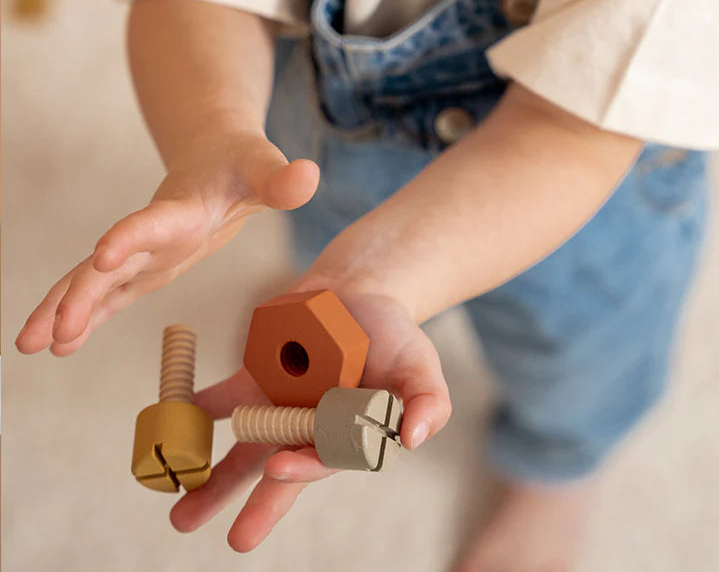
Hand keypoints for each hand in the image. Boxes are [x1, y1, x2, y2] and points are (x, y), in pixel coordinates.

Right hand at [15, 129, 318, 356]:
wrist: (218, 156)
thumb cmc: (242, 164)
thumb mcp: (266, 170)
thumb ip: (281, 179)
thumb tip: (308, 175)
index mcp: (182, 209)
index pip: (153, 223)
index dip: (130, 238)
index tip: (103, 257)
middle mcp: (154, 233)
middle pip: (109, 264)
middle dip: (79, 296)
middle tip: (51, 334)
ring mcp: (145, 252)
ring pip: (93, 281)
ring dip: (63, 310)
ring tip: (30, 345)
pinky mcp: (146, 267)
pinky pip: (108, 295)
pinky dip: (84, 316)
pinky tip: (59, 345)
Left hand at [170, 285, 450, 551]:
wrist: (360, 293)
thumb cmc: (395, 336)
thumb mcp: (421, 366)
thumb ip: (427, 402)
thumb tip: (412, 439)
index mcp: (346, 435)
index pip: (324, 461)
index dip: (301, 469)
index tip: (280, 469)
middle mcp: (308, 429)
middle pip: (281, 471)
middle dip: (259, 507)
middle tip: (238, 540)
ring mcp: (278, 407)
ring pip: (244, 449)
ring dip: (214, 480)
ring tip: (182, 514)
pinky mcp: (255, 380)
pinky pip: (222, 399)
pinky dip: (198, 411)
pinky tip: (176, 421)